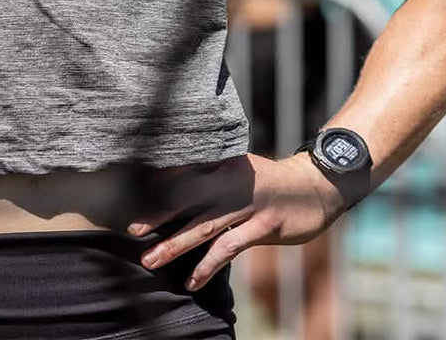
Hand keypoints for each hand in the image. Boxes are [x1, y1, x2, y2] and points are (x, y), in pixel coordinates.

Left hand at [126, 153, 346, 290]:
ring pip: (204, 226)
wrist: (315, 187)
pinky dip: (208, 266)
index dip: (157, 186)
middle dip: (158, 214)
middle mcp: (230, 181)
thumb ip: (208, 173)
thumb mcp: (237, 169)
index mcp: (221, 163)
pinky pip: (230, 248)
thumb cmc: (266, 181)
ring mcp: (246, 204)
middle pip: (187, 198)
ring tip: (150, 260)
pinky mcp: (262, 225)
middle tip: (132, 229)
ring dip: (175, 244)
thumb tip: (169, 180)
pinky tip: (192, 281)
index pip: (183, 173)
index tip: (131, 198)